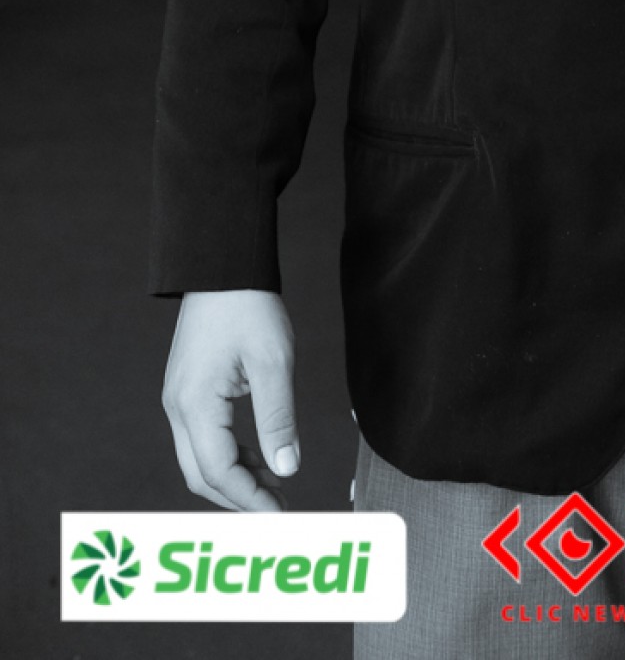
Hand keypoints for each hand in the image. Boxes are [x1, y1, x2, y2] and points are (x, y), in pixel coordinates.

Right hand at [162, 289, 299, 510]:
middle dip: (239, 499)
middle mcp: (178, 408)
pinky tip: (261, 458)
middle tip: (279, 512)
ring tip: (276, 488)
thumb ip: (278, 419)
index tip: (281, 516)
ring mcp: (180, 399)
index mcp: (195, 405)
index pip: (218, 472)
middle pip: (202, 475)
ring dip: (236, 478)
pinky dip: (231, 455)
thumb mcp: (273, 362)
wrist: (224, 266)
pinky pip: (204, 438)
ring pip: (201, 459)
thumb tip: (287, 467)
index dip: (250, 500)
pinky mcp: (189, 391)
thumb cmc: (248, 306)